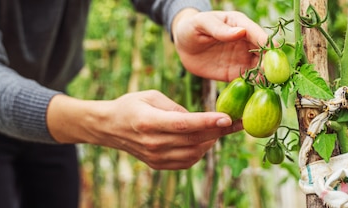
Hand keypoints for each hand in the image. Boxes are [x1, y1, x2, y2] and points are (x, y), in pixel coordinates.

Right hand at [47, 91, 242, 169]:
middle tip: (238, 121)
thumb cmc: (131, 105)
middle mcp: (152, 142)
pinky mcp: (158, 165)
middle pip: (193, 139)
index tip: (227, 118)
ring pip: (194, 152)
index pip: (183, 124)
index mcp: (148, 121)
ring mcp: (155, 156)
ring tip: (219, 128)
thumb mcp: (152, 96)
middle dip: (219, 131)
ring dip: (212, 140)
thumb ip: (176, 107)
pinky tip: (204, 139)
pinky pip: (188, 161)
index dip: (207, 122)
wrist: (109, 127)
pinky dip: (201, 151)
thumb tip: (199, 118)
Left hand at [172, 9, 269, 81]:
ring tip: (269, 87)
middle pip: (264, 54)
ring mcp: (242, 59)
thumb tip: (240, 32)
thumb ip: (219, 28)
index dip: (267, 45)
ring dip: (265, 78)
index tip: (275, 55)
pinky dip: (254, 87)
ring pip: (259, 69)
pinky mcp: (234, 74)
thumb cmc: (192, 27)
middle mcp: (246, 43)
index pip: (258, 35)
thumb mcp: (202, 23)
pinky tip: (256, 95)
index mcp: (241, 25)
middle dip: (271, 65)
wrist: (183, 44)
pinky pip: (248, 81)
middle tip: (274, 76)